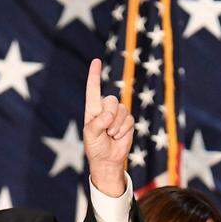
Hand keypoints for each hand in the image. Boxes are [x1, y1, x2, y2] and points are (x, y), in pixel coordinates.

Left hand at [82, 58, 133, 195]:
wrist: (107, 160)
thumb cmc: (95, 147)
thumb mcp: (91, 135)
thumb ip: (98, 123)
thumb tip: (109, 114)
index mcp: (92, 109)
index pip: (93, 90)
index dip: (95, 75)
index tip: (96, 61)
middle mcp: (105, 109)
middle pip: (112, 100)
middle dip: (110, 115)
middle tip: (106, 130)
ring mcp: (117, 115)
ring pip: (122, 110)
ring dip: (117, 126)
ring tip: (111, 135)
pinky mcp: (127, 121)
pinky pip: (129, 120)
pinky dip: (124, 130)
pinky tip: (118, 137)